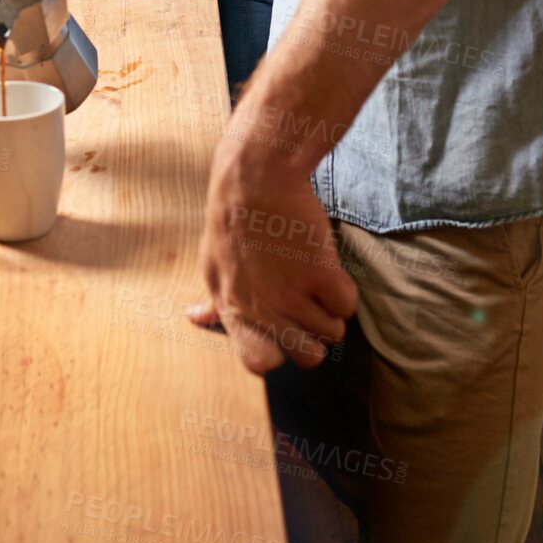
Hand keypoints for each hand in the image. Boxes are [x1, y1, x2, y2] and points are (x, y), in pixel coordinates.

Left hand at [188, 112, 356, 374]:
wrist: (256, 178)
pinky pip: (348, 306)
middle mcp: (263, 309)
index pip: (259, 364)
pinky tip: (326, 265)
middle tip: (308, 303)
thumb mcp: (212, 263)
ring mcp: (293, 294)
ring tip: (314, 276)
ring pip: (333, 332)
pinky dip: (343, 289)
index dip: (276, 350)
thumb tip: (195, 318)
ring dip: (330, 308)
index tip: (278, 326)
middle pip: (309, 358)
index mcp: (234, 310)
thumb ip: (214, 301)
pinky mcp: (321, 274)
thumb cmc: (233, 221)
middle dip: (314, 336)